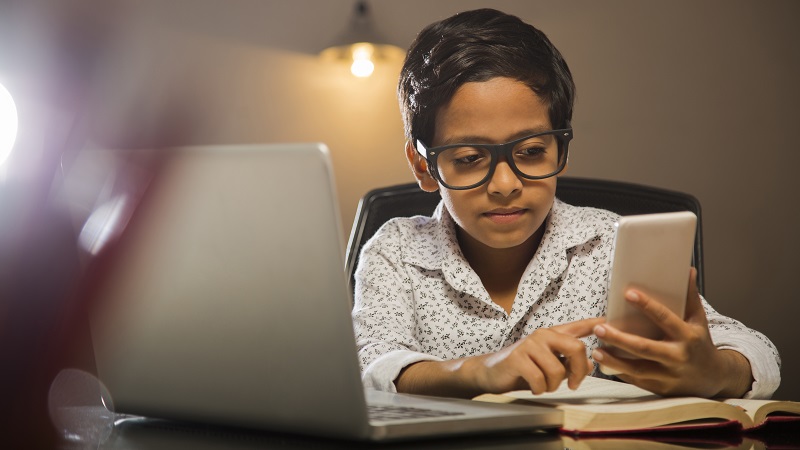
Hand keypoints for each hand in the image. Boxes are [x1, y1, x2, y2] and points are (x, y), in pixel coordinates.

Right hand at [471, 317, 603, 394]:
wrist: (491, 372)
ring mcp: (530, 345)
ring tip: (543, 384)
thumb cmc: (522, 368)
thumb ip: (569, 362)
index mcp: (552, 335)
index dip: (595, 324)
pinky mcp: (518, 358)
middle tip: (573, 384)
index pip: (578, 326)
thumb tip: (590, 364)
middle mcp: (543, 335)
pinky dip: (539, 389)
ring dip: (553, 385)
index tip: (608, 320)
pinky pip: (540, 380)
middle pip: (576, 348)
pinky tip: (532, 386)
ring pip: (558, 371)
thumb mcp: (549, 365)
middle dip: (579, 371)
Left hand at [592, 268, 752, 397]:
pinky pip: (637, 380)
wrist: (713, 378)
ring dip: (614, 361)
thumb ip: (689, 296)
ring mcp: (669, 375)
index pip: (665, 318)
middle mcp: (678, 357)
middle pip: (645, 348)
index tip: (628, 293)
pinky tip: (604, 363)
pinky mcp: (661, 388)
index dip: (647, 305)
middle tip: (599, 327)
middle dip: (620, 339)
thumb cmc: (700, 343)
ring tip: (596, 350)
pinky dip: (620, 372)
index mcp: (688, 336)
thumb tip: (686, 270)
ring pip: (638, 369)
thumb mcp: (698, 320)